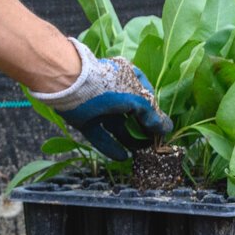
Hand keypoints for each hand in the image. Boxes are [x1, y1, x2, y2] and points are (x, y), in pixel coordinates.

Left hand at [32, 40, 171, 160]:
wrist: (69, 83)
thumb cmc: (109, 85)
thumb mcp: (137, 98)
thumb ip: (151, 114)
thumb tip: (166, 128)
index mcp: (128, 78)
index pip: (146, 98)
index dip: (155, 115)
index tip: (162, 132)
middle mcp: (114, 91)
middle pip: (132, 114)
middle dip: (142, 130)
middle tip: (152, 146)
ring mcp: (99, 107)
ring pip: (117, 126)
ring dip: (129, 140)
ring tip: (141, 154)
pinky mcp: (85, 120)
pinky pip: (101, 136)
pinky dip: (111, 147)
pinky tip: (123, 156)